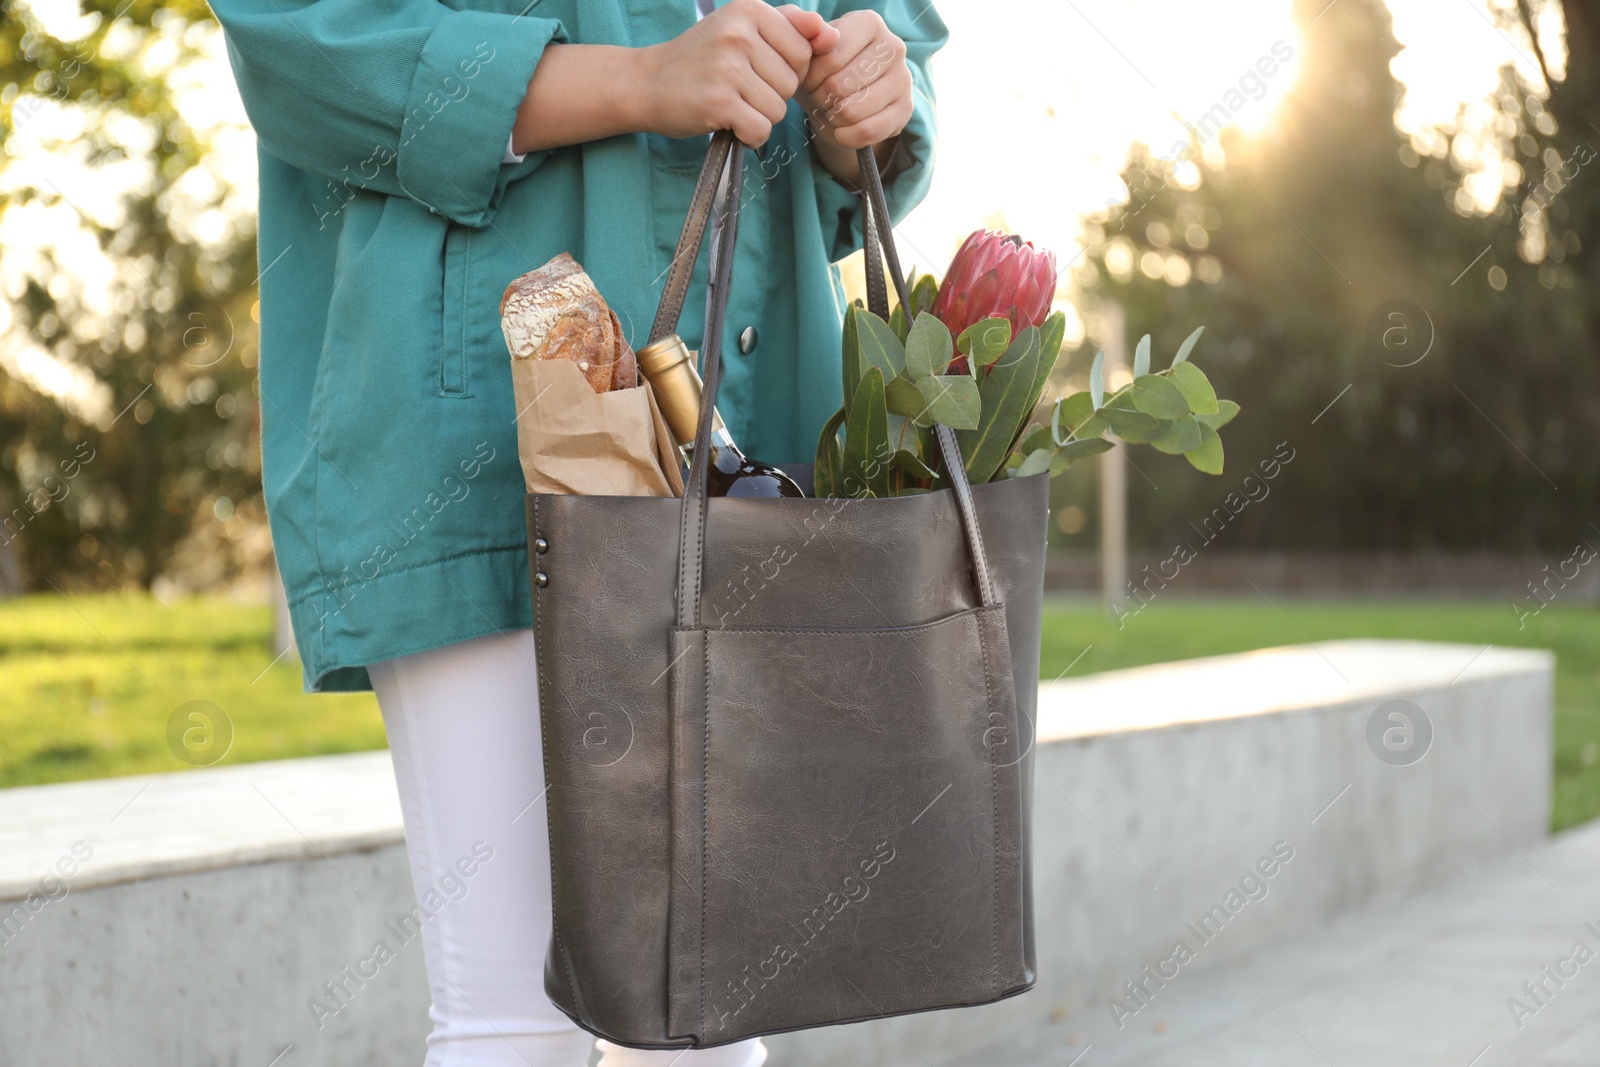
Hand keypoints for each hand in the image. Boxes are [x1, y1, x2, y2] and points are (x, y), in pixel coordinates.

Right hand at [640, 0, 839, 146]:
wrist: (648, 82)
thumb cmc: (702, 58)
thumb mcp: (743, 30)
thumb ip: (790, 27)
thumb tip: (832, 34)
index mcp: (750, 9)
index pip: (804, 51)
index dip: (786, 70)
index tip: (755, 69)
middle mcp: (739, 33)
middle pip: (791, 83)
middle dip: (771, 94)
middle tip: (738, 87)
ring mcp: (727, 68)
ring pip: (778, 109)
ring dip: (759, 116)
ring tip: (731, 103)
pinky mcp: (718, 102)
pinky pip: (760, 130)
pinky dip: (749, 135)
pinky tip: (729, 123)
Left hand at [795, 10, 912, 152]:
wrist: (842, 96)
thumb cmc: (822, 67)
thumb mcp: (807, 47)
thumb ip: (805, 31)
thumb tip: (825, 36)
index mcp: (869, 23)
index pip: (831, 57)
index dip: (810, 77)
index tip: (807, 79)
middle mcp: (894, 46)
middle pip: (839, 86)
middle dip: (819, 98)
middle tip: (818, 97)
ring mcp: (903, 79)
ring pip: (851, 111)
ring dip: (831, 118)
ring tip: (830, 110)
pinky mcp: (905, 110)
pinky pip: (866, 132)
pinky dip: (845, 136)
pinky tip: (841, 129)